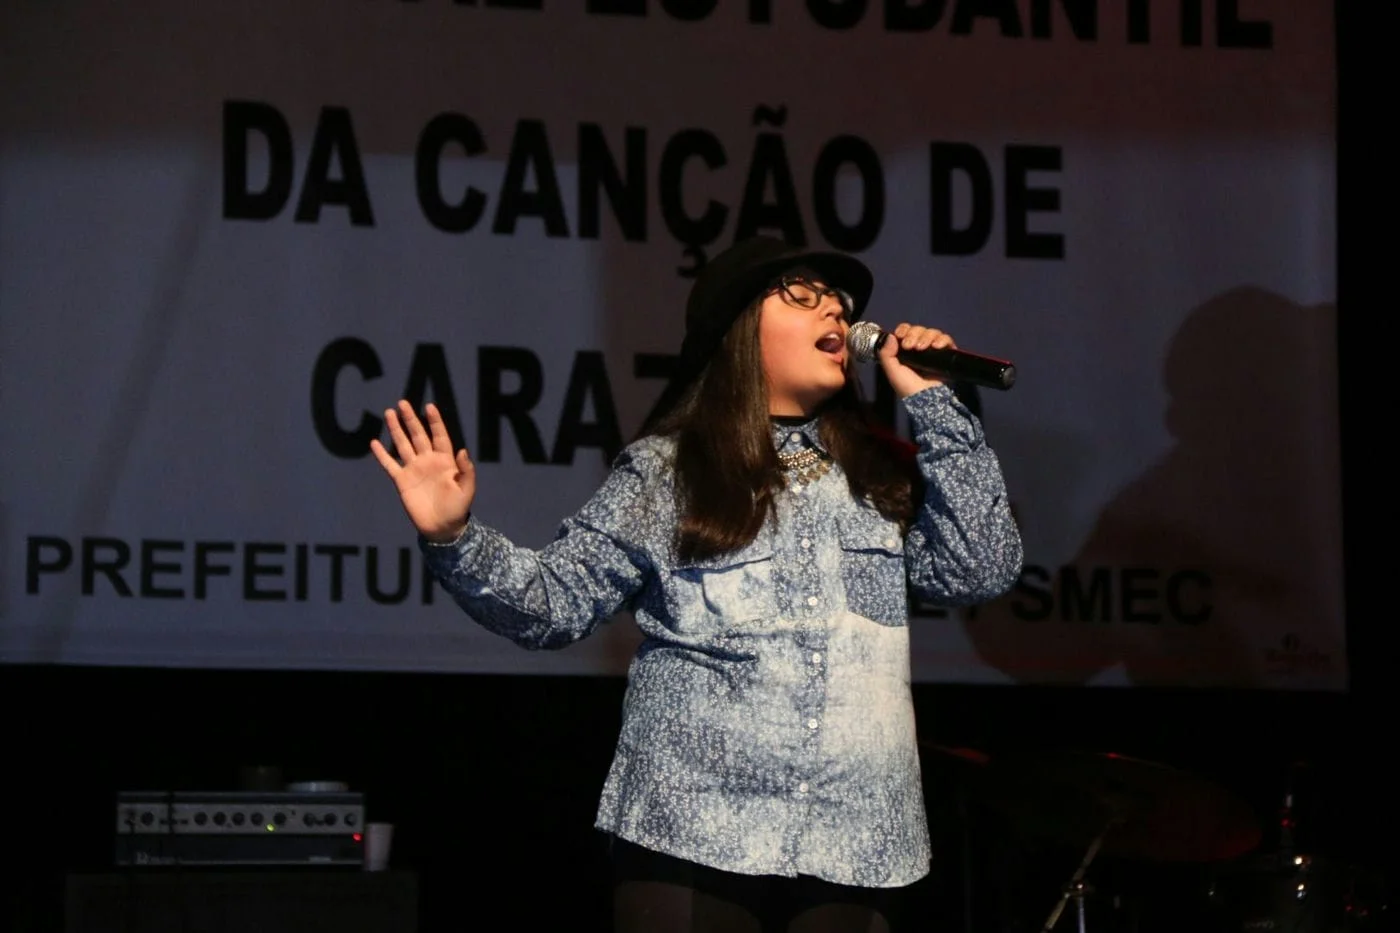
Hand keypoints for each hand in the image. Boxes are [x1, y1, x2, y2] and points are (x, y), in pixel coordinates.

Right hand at [369, 400, 475, 543]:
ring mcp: (413, 469)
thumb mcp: (467, 489)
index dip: (435, 422)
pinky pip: (390, 465)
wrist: (442, 527)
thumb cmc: (458, 508)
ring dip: (396, 429)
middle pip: (418, 435)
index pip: (439, 436)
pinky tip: (374, 443)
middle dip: (411, 419)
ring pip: (403, 445)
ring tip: (389, 413)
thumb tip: (463, 450)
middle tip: (402, 403)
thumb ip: (467, 470)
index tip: (429, 406)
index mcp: (445, 460)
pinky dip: (382, 455)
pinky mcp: (401, 481)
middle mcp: (428, 460)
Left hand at [878, 322, 955, 398]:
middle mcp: (920, 349)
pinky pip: (946, 339)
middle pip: (919, 329)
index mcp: (906, 351)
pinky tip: (936, 346)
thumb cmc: (909, 388)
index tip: (900, 335)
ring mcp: (933, 351)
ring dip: (926, 336)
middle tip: (909, 346)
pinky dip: (942, 339)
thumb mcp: (892, 371)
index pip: (906, 331)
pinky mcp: (946, 354)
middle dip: (913, 334)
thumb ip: (886, 354)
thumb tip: (890, 336)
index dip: (904, 330)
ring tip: (922, 348)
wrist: (927, 398)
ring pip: (932, 332)